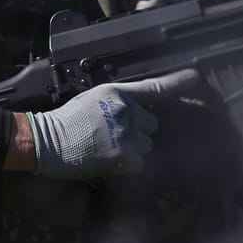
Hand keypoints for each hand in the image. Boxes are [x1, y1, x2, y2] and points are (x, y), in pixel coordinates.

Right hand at [23, 74, 200, 181]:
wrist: (47, 142)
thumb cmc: (66, 121)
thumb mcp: (93, 98)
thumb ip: (117, 101)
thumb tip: (136, 109)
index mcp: (118, 93)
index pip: (155, 86)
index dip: (178, 82)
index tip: (196, 77)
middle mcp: (127, 111)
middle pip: (152, 124)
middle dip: (140, 131)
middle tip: (114, 136)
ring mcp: (128, 133)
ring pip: (147, 145)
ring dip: (135, 149)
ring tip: (108, 149)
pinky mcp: (126, 156)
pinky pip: (140, 163)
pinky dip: (129, 166)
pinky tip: (109, 161)